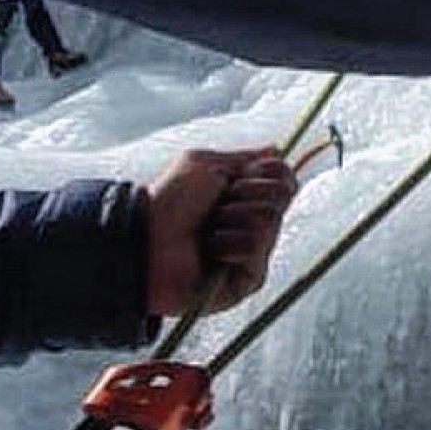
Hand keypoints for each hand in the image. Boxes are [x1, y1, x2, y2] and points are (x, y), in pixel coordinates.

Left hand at [145, 148, 297, 315]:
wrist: (146, 238)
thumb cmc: (168, 201)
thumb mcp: (204, 163)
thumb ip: (245, 158)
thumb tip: (276, 150)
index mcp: (246, 197)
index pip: (284, 179)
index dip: (263, 174)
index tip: (234, 178)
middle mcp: (254, 224)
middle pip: (280, 198)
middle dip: (245, 194)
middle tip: (215, 207)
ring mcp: (254, 253)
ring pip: (269, 221)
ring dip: (234, 219)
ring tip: (208, 231)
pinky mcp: (248, 279)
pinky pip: (256, 250)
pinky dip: (229, 244)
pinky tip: (210, 252)